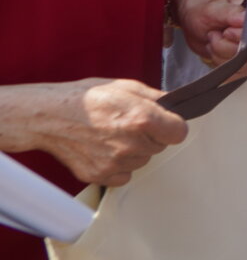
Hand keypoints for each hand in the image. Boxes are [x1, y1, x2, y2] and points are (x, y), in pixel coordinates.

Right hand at [8, 79, 187, 186]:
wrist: (50, 116)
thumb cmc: (86, 98)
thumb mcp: (127, 87)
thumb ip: (156, 98)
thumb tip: (174, 105)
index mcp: (142, 119)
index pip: (179, 132)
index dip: (172, 126)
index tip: (165, 123)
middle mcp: (131, 144)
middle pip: (160, 146)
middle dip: (151, 136)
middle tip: (129, 124)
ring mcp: (114, 162)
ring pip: (142, 160)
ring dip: (135, 151)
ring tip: (113, 134)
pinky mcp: (100, 175)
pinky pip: (124, 175)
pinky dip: (119, 166)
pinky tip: (105, 149)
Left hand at [173, 0, 246, 64]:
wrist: (195, 22)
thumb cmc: (205, 12)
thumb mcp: (215, 9)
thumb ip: (230, 13)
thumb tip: (244, 18)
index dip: (237, 37)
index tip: (225, 31)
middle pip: (245, 53)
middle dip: (222, 46)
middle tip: (215, 33)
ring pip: (238, 65)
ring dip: (218, 55)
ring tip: (214, 40)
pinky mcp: (242, 62)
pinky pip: (233, 73)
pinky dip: (219, 63)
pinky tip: (215, 51)